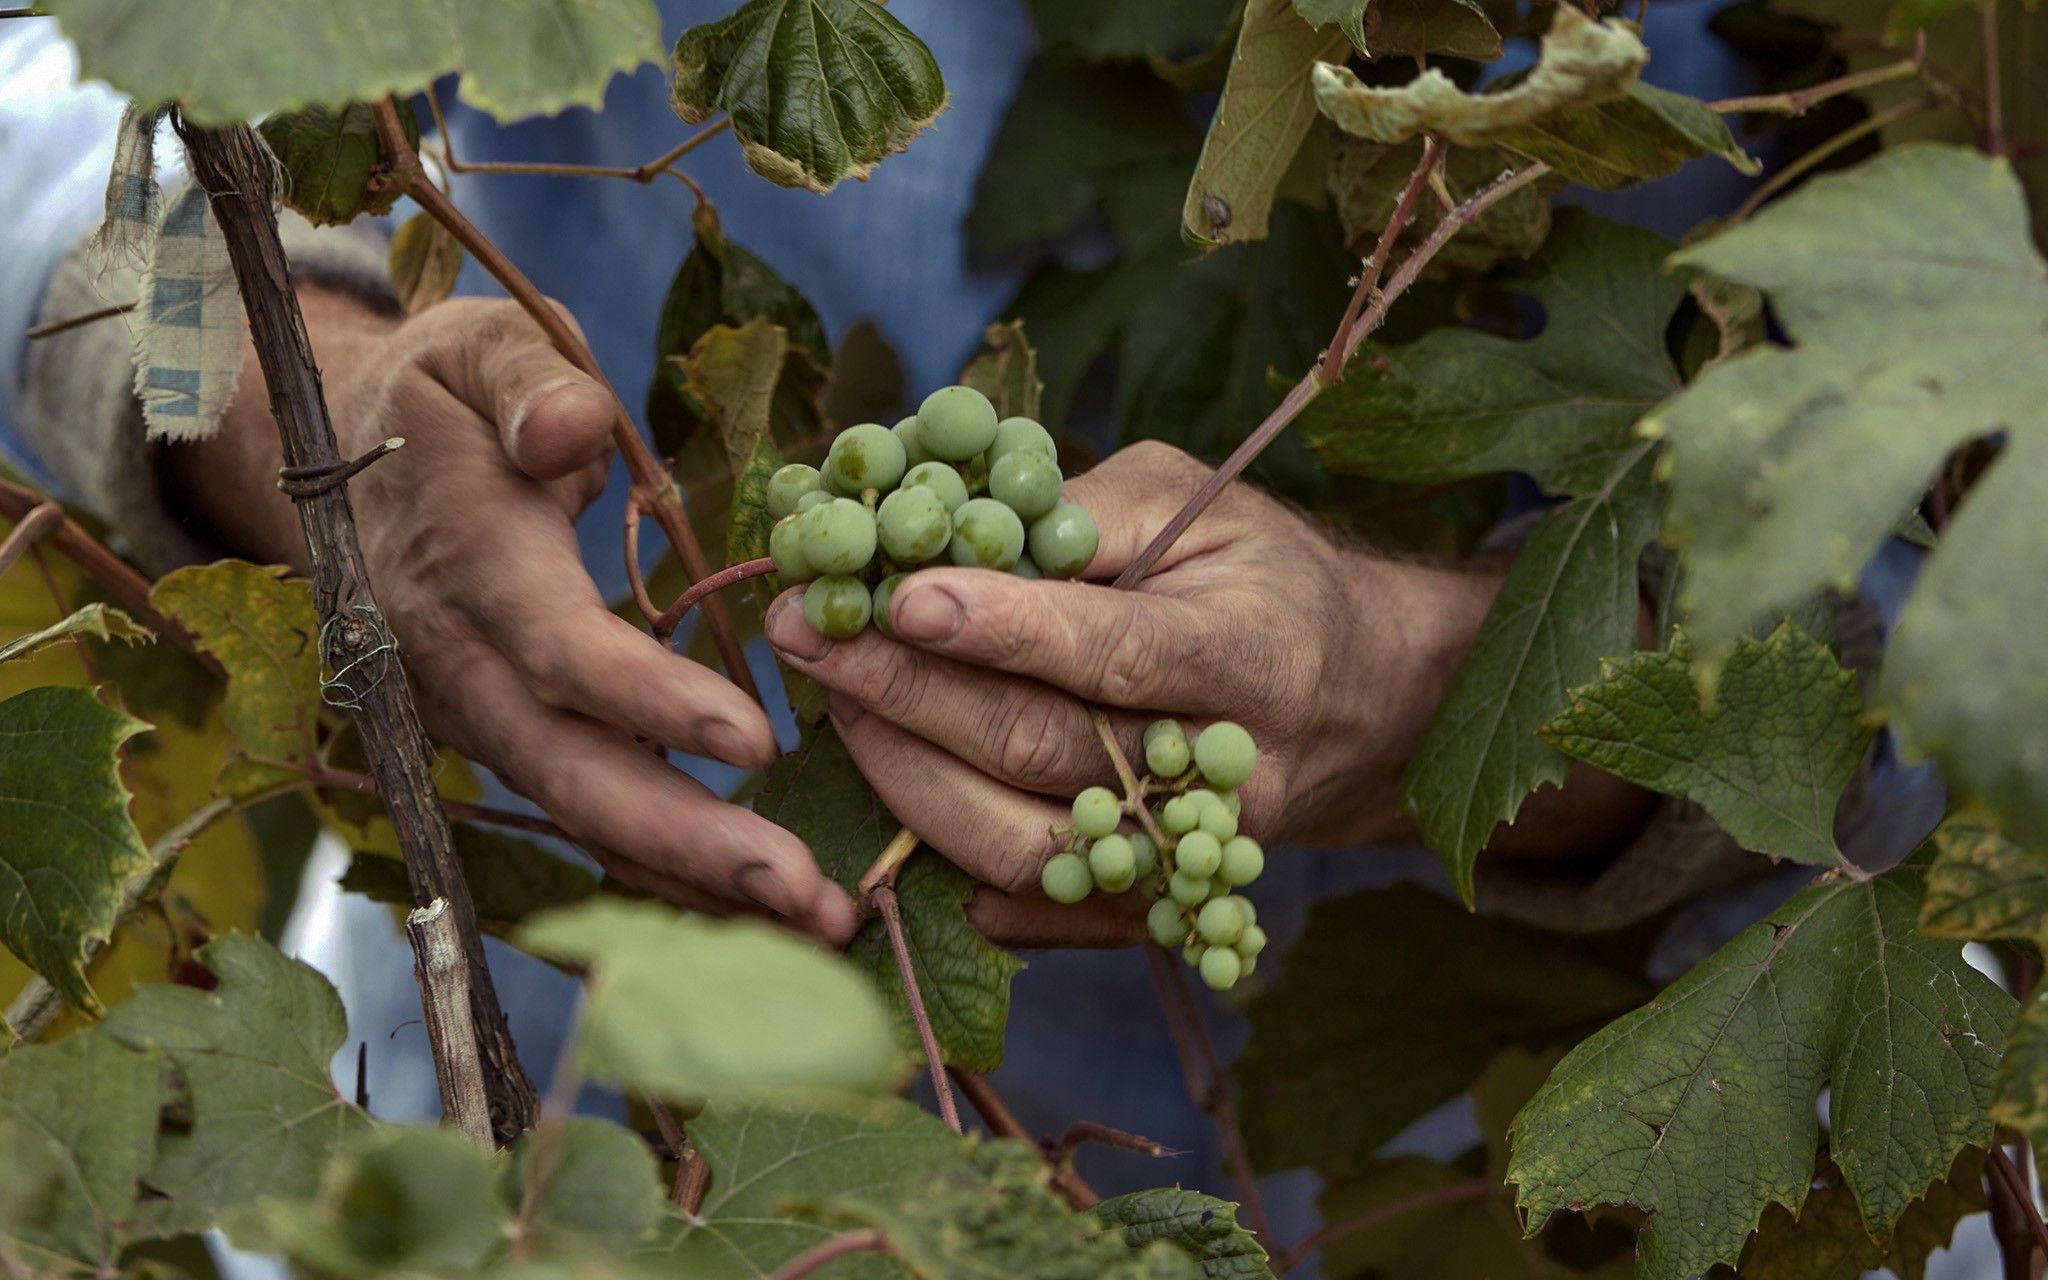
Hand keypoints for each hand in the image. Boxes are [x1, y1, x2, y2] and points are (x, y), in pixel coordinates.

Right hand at [169, 290, 856, 942]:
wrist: (349, 461)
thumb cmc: (443, 397)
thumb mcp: (477, 347)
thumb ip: (527, 380)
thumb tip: (575, 423)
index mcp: (464, 565)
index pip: (558, 650)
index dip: (650, 698)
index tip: (757, 740)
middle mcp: (458, 667)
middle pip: (570, 773)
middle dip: (686, 842)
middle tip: (804, 896)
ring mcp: (475, 719)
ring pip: (581, 817)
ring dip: (693, 881)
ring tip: (816, 925)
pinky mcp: (504, 742)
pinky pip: (587, 814)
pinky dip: (666, 868)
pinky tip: (760, 912)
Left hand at [762, 441, 1508, 937]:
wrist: (1363, 702)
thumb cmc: (1262, 578)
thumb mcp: (1201, 504)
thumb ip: (1090, 512)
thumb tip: (954, 521)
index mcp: (1249, 653)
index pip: (1112, 652)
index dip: (1004, 628)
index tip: (900, 595)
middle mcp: (1224, 769)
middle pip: (1043, 748)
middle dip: (907, 690)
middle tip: (807, 631)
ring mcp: (1187, 854)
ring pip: (1021, 843)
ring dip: (904, 774)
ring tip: (835, 697)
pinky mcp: (1152, 904)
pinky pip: (1031, 907)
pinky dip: (945, 861)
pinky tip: (888, 784)